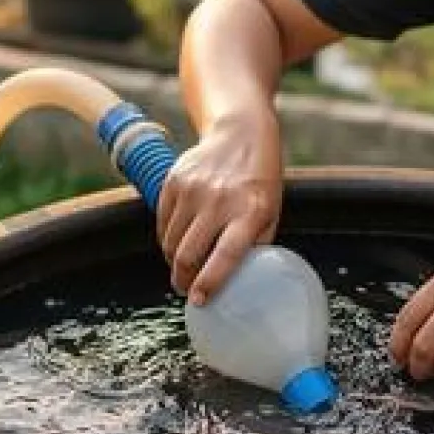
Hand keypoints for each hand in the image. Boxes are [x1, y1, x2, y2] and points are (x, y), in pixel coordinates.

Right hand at [156, 110, 282, 305]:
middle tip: (185, 289)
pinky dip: (167, 239)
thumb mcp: (270, 212)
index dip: (209, 283)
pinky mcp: (174, 181)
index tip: (199, 301)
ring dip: (174, 260)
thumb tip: (240, 280)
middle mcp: (220, 201)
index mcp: (249, 213)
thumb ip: (255, 243)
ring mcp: (193, 190)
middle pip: (188, 254)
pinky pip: (162, 222)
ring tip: (182, 267)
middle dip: (183, 279)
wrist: (241, 132)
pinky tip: (177, 243)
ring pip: (171, 241)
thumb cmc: (260, 180)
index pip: (225, 256)